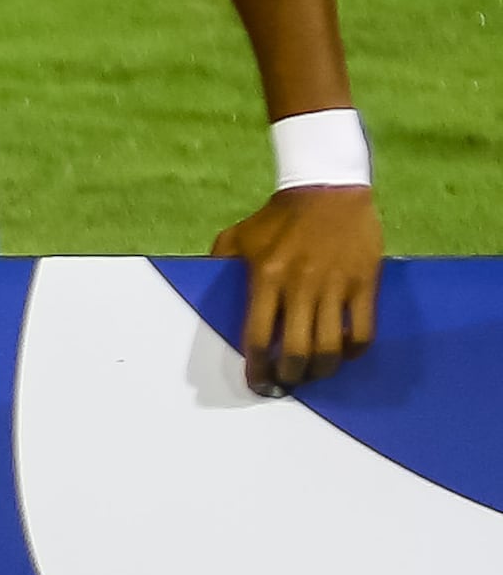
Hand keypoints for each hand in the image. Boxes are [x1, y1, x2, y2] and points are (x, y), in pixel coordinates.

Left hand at [216, 182, 380, 392]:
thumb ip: (222, 262)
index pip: (257, 336)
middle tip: (288, 384)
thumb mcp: (239, 235)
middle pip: (296, 350)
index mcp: (265, 277)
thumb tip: (210, 294)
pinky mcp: (364, 285)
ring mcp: (335, 287)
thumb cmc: (278, 216)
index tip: (258, 383)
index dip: (257, 367)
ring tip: (314, 374)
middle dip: (290, 376)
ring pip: (330, 347)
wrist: (326, 190)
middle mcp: (300, 286)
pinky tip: (345, 353)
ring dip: (321, 370)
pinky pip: (363, 332)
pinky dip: (354, 351)